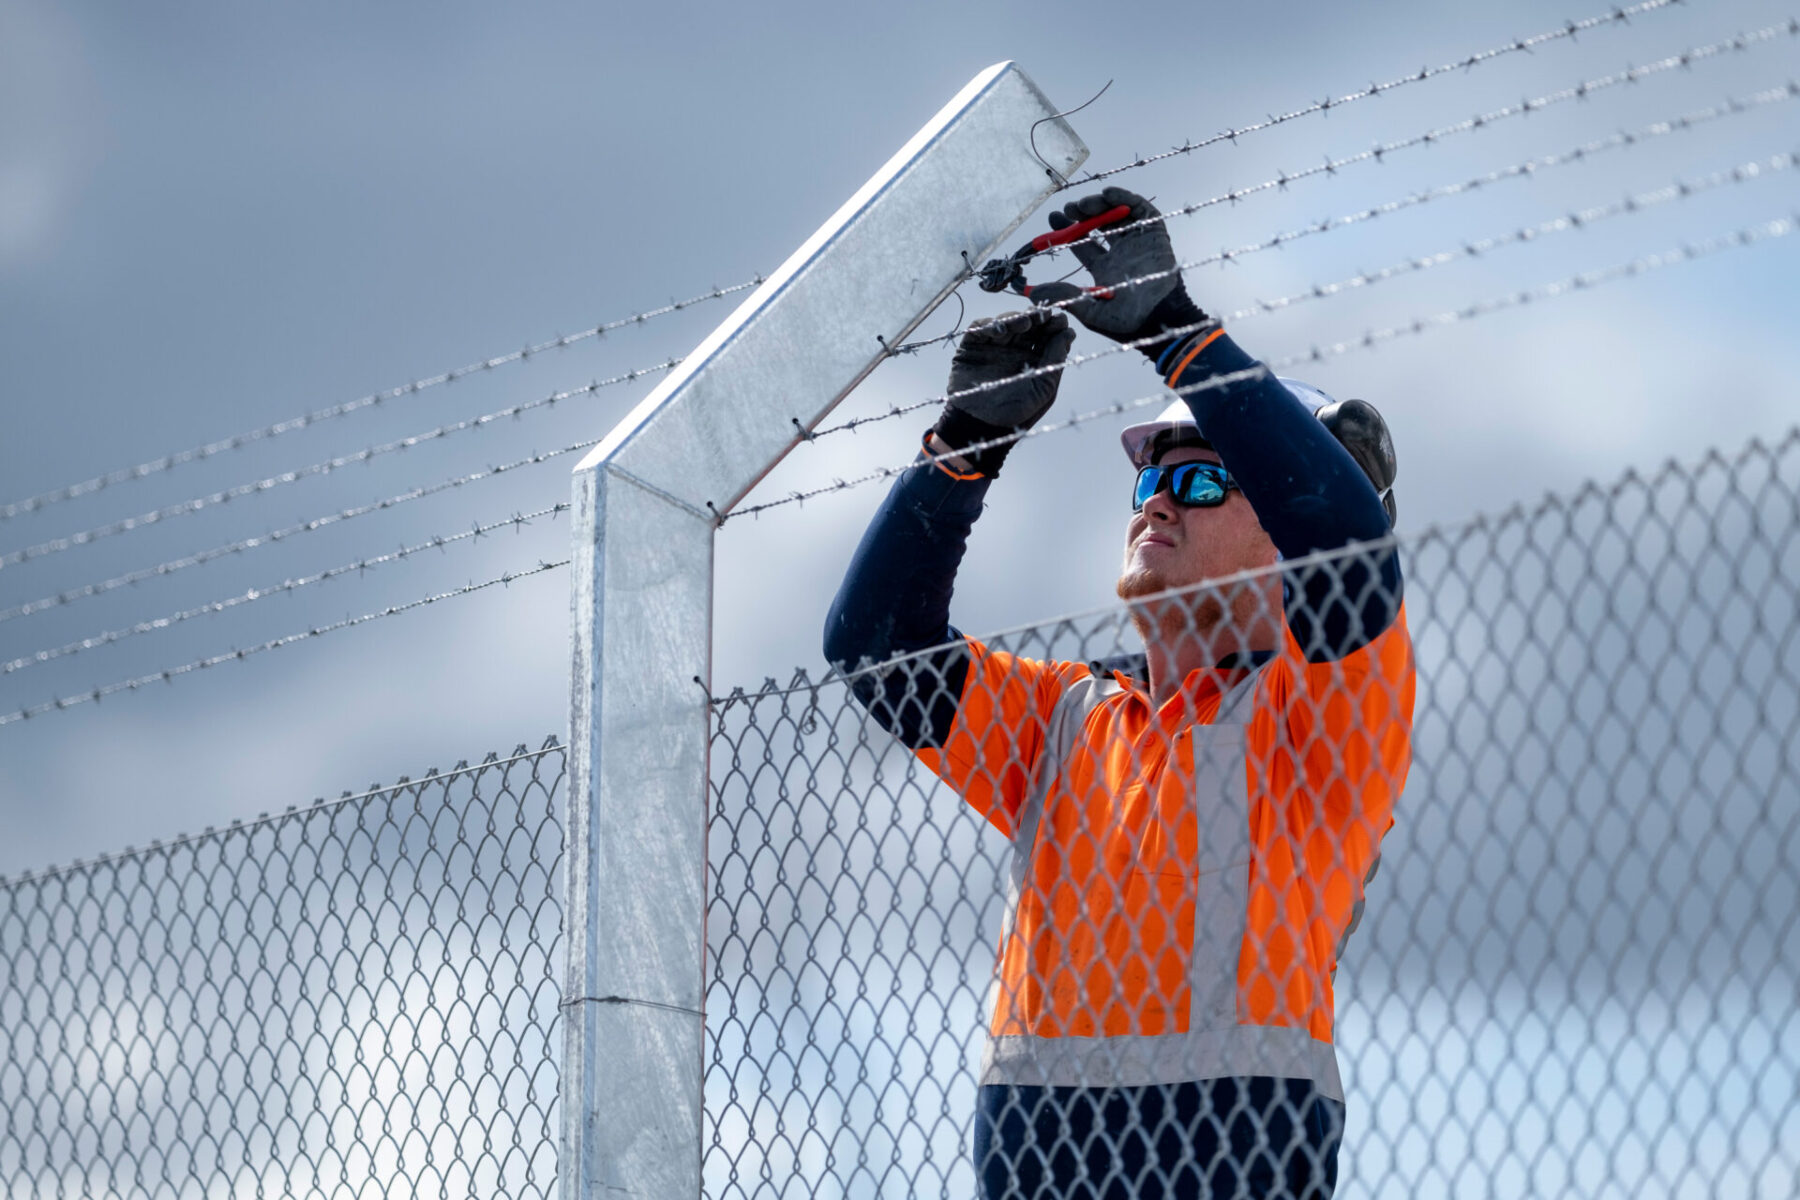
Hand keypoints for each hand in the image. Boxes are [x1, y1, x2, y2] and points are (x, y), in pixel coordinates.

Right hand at [927, 308, 1073, 477]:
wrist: (979, 428)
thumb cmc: (1015, 414)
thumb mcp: (1043, 388)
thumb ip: (1055, 360)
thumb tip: (1069, 333)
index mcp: (1034, 359)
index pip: (1047, 334)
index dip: (1054, 324)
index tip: (1060, 320)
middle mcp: (1015, 350)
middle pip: (1028, 324)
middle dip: (1036, 317)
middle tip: (1043, 313)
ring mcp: (993, 347)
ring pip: (1006, 322)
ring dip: (1015, 318)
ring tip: (1024, 322)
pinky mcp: (971, 348)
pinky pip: (980, 329)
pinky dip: (989, 325)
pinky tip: (999, 330)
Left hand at [1026, 186, 1207, 356]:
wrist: (1161, 317)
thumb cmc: (1128, 322)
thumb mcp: (1089, 310)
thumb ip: (1064, 296)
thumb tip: (1032, 293)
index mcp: (1105, 269)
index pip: (1083, 244)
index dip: (1066, 231)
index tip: (1053, 218)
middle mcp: (1121, 253)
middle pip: (1098, 224)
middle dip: (1081, 214)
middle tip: (1067, 210)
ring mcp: (1138, 242)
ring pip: (1116, 213)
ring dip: (1099, 204)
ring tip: (1083, 205)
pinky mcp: (1155, 233)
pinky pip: (1141, 209)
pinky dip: (1125, 198)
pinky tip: (1108, 194)